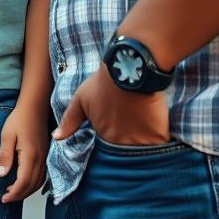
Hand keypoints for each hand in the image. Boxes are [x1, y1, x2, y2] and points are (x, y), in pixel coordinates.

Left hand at [0, 102, 47, 202]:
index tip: (3, 198)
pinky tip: (24, 182)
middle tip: (6, 197)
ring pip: (38, 183)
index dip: (13, 194)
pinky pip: (42, 176)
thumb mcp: (7, 135)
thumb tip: (1, 175)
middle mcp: (40, 159)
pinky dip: (33, 184)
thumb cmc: (19, 118)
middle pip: (32, 186)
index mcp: (30, 156)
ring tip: (12, 192)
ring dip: (26, 191)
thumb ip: (4, 156)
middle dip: (19, 195)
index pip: (23, 182)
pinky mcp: (45, 155)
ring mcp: (45, 158)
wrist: (34, 107)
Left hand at [53, 65, 168, 145]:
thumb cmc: (103, 81)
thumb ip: (70, 120)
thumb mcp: (82, 98)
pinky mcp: (158, 136)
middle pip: (128, 150)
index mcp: (103, 136)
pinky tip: (160, 128)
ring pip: (145, 151)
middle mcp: (121, 143)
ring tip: (148, 125)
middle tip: (134, 124)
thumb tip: (57, 138)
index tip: (121, 125)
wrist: (128, 67)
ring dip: (146, 143)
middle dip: (131, 142)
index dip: (117, 135)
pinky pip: (161, 146)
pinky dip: (161, 140)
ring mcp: (140, 141)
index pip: (111, 146)